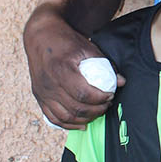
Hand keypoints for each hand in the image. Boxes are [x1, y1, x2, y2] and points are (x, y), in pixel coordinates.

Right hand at [24, 5, 123, 128]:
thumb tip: (121, 82)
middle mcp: (49, 83)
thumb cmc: (66, 41)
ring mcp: (42, 92)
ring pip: (64, 117)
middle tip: (107, 104)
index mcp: (60, 69)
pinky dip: (68, 124)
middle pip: (75, 108)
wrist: (41, 36)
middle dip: (96, 110)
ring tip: (97, 112)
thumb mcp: (87, 47)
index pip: (83, 94)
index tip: (110, 95)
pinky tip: (82, 123)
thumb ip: (105, 65)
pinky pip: (53, 118)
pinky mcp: (39, 97)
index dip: (100, 98)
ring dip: (84, 118)